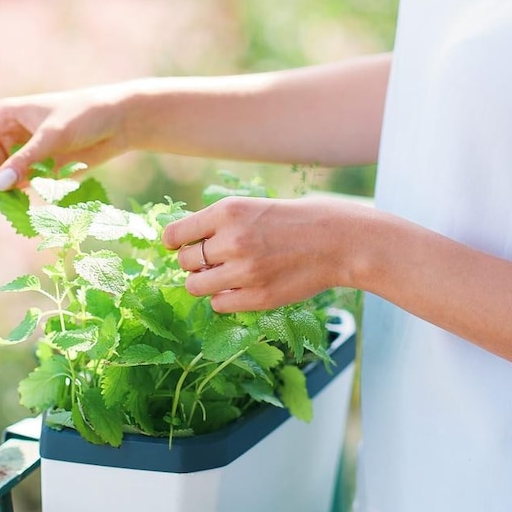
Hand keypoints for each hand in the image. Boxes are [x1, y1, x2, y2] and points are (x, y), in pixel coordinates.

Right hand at [0, 84, 135, 196]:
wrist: (120, 122)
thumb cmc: (84, 116)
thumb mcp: (53, 136)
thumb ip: (26, 161)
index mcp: (4, 117)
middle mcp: (9, 134)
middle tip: (0, 207)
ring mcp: (24, 152)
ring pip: (0, 180)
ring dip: (3, 196)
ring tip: (16, 209)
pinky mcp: (40, 168)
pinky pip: (20, 187)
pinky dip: (20, 198)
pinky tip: (29, 207)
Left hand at [161, 195, 373, 312]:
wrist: (338, 241)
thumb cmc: (295, 221)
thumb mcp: (253, 207)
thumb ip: (219, 223)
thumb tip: (181, 244)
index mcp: (228, 212)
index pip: (175, 234)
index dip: (173, 242)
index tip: (178, 245)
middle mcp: (232, 241)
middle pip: (184, 262)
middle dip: (192, 263)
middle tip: (211, 261)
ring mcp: (245, 272)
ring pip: (196, 286)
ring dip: (204, 282)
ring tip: (223, 276)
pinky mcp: (258, 297)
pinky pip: (219, 304)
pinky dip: (224, 298)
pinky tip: (241, 287)